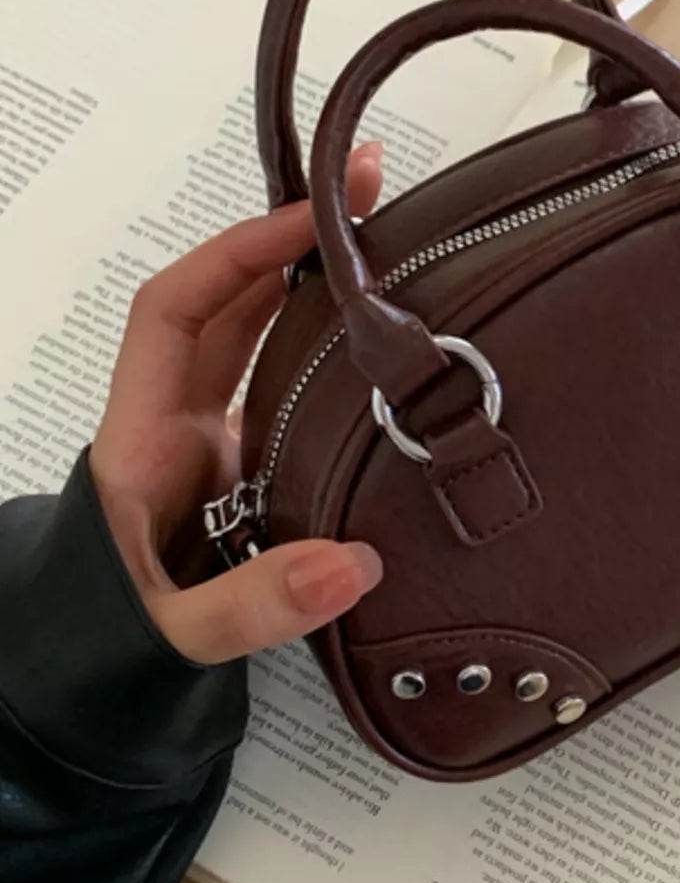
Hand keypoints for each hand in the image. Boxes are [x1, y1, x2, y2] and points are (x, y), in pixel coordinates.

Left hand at [90, 144, 385, 663]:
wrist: (78, 686)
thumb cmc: (100, 643)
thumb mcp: (169, 633)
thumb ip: (250, 605)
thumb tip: (352, 564)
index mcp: (143, 438)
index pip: (179, 308)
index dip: (241, 252)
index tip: (317, 221)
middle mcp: (176, 427)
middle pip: (230, 305)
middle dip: (294, 243)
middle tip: (378, 196)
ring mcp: (214, 450)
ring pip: (260, 344)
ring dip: (317, 293)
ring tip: (398, 249)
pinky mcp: (248, 480)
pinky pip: (288, 398)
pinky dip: (332, 362)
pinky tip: (390, 354)